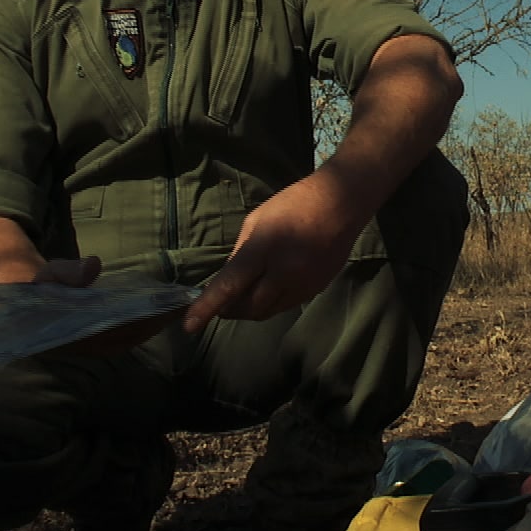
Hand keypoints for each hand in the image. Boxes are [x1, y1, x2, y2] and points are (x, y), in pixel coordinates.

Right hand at [26, 255, 174, 353]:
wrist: (28, 302)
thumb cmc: (38, 287)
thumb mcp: (48, 275)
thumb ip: (67, 273)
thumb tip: (93, 267)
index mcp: (71, 334)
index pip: (110, 331)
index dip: (137, 321)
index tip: (159, 310)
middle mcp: (85, 345)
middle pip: (127, 336)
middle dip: (153, 322)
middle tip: (178, 306)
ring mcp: (93, 346)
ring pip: (130, 339)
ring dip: (154, 325)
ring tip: (177, 308)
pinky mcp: (99, 342)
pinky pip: (126, 337)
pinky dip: (145, 327)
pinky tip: (161, 314)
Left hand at [182, 172, 369, 330]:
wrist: (340, 204)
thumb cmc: (293, 204)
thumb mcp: (257, 220)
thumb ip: (241, 253)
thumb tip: (229, 281)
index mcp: (264, 249)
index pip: (230, 285)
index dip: (207, 307)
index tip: (189, 325)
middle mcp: (284, 273)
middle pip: (249, 308)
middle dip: (230, 310)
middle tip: (221, 304)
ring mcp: (303, 284)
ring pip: (268, 312)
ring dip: (251, 308)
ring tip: (244, 295)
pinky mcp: (316, 290)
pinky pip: (285, 306)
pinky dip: (271, 303)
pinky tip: (270, 287)